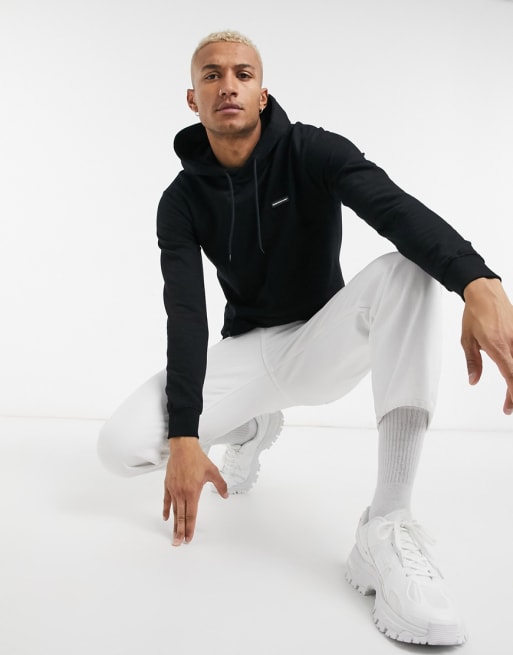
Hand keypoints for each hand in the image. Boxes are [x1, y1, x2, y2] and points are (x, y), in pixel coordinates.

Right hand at [163, 437, 227, 545]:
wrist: (183, 448)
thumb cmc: (197, 459)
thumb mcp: (213, 471)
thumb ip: (221, 485)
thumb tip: (226, 495)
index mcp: (193, 492)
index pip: (191, 515)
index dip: (190, 528)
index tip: (188, 538)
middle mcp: (182, 493)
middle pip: (181, 517)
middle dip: (180, 531)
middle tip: (178, 543)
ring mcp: (173, 490)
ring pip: (174, 511)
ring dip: (174, 524)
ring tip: (173, 535)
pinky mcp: (168, 485)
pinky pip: (166, 500)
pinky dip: (166, 510)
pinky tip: (166, 518)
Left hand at [461, 277, 512, 413]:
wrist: (486, 293)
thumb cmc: (476, 314)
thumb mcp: (467, 340)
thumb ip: (473, 362)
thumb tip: (473, 380)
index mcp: (498, 347)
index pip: (511, 376)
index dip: (512, 395)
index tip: (509, 407)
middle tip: (510, 406)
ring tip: (511, 394)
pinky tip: (512, 375)